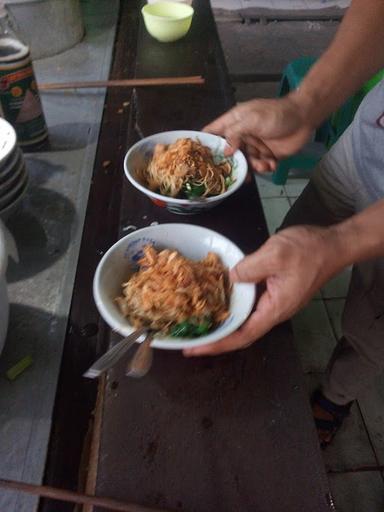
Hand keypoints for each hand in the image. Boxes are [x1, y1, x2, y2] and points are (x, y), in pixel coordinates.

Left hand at [183, 225, 342, 356]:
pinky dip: (233, 306)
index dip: (217, 344)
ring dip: (223, 323)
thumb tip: (230, 279)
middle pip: (241, 332)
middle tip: (189, 339)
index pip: (242, 336)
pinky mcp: (274, 292)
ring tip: (199, 324)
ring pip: (245, 319)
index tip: (194, 349)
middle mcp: (274, 311)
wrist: (332, 245)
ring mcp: (275, 302)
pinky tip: (219, 299)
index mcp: (274, 309)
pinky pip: (250, 305)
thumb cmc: (308, 251)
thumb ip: (249, 268)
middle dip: (215, 338)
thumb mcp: (275, 255)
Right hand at [204, 93, 313, 172]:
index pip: (213, 131)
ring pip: (245, 163)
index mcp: (234, 122)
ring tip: (263, 164)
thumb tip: (225, 150)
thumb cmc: (276, 114)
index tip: (199, 157)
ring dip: (253, 167)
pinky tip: (272, 163)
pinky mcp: (267, 155)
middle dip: (233, 163)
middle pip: (229, 154)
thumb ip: (235, 133)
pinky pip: (260, 166)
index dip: (205, 143)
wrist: (304, 118)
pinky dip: (265, 168)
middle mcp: (242, 135)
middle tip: (238, 171)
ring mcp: (254, 146)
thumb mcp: (252, 119)